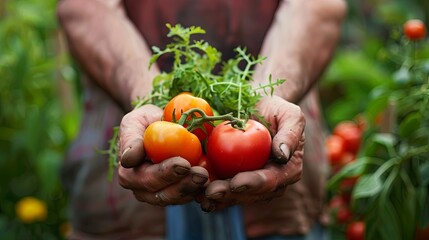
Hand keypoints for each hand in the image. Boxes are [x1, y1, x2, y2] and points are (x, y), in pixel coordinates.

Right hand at [117, 104, 208, 205]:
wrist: (164, 124)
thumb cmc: (146, 121)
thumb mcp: (135, 122)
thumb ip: (130, 138)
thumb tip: (128, 159)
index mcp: (129, 174)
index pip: (146, 178)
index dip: (165, 174)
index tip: (183, 164)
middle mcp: (143, 189)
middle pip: (163, 194)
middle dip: (183, 185)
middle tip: (201, 174)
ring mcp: (162, 193)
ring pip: (178, 199)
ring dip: (195, 190)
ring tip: (208, 177)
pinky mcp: (180, 192)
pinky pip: (191, 197)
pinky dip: (203, 192)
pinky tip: (214, 184)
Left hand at [198, 96, 304, 210]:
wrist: (256, 107)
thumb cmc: (275, 109)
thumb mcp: (290, 114)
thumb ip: (290, 134)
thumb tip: (282, 155)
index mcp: (287, 171)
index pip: (270, 181)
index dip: (253, 184)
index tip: (236, 182)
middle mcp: (270, 182)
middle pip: (249, 194)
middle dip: (230, 195)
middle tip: (211, 192)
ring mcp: (250, 183)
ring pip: (233, 196)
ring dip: (216, 198)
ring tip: (199, 196)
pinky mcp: (232, 179)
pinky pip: (221, 188)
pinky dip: (207, 191)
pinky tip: (193, 191)